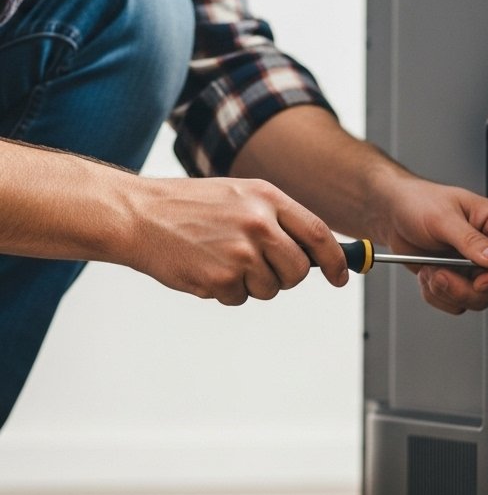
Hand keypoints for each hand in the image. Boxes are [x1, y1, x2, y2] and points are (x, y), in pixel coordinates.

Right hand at [128, 176, 347, 304]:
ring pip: (271, 288)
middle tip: (262, 267)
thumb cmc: (189, 207)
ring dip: (252, 284)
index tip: (341, 275)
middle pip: (298, 270)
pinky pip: (241, 298)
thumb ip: (278, 220)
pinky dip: (226, 291)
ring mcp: (240, 253)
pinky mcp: (221, 279)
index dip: (335, 259)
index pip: (317, 233)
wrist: (138, 215)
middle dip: (286, 277)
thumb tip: (316, 253)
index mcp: (265, 197)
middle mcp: (257, 223)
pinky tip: (206, 268)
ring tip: (222, 259)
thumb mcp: (239, 196)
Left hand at [369, 175, 487, 313]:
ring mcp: (475, 267)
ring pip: (480, 300)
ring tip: (432, 270)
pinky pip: (458, 304)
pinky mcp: (459, 281)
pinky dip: (438, 296)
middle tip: (444, 273)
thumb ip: (471, 240)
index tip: (480, 280)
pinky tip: (429, 274)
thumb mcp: (443, 218)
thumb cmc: (418, 203)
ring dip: (449, 291)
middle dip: (469, 289)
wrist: (393, 215)